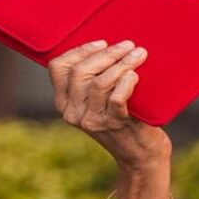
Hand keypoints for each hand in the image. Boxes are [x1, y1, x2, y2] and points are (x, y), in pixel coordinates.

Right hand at [48, 40, 171, 171]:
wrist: (140, 156)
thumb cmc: (124, 119)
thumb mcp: (99, 102)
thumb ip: (93, 80)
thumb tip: (106, 44)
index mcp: (64, 103)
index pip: (58, 67)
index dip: (80, 50)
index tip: (102, 42)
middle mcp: (74, 113)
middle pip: (81, 71)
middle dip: (107, 53)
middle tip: (128, 46)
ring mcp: (93, 120)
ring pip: (100, 82)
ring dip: (122, 63)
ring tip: (139, 55)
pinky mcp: (115, 125)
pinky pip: (116, 98)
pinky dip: (127, 82)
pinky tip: (136, 75)